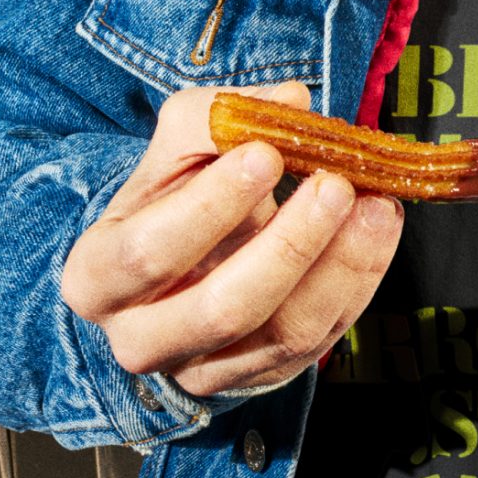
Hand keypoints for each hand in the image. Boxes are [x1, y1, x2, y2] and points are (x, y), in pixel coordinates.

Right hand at [60, 82, 401, 396]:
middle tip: (335, 186)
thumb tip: (287, 101)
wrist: (176, 265)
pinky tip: (378, 231)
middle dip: (290, 244)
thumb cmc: (172, 200)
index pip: (150, 251)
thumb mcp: (175, 151)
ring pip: (284, 332)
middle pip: (224, 307)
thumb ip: (219, 117)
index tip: (265, 154)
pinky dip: (359, 283)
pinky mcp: (262, 376)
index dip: (211, 205)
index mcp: (99, 277)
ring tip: (376, 206)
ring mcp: (206, 368)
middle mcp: (143, 338)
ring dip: (342, 266)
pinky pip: (320, 340)